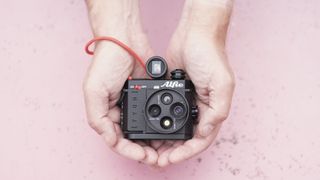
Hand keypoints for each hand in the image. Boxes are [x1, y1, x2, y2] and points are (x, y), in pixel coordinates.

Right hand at [83, 0, 157, 164]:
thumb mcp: (94, 91)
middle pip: (132, 138)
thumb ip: (98, 117)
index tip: (143, 156)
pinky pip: (155, 115)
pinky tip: (167, 131)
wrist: (125, 39)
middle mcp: (120, 111)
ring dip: (152, 142)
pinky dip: (159, 125)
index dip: (129, 151)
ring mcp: (135, 104)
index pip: (116, 139)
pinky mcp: (148, 95)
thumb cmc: (106, 62)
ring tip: (163, 151)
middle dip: (143, 150)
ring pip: (145, 130)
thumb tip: (110, 139)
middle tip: (156, 158)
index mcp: (106, 113)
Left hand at [156, 0, 234, 166]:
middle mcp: (200, 108)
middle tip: (159, 160)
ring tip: (152, 151)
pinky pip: (166, 113)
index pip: (201, 138)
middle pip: (187, 138)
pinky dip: (159, 124)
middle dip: (174, 151)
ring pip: (175, 128)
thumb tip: (204, 131)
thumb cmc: (211, 55)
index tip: (172, 158)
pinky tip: (150, 129)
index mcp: (213, 109)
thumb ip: (217, 110)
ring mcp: (186, 101)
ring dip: (165, 141)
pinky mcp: (173, 93)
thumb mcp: (222, 84)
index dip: (187, 151)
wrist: (194, 34)